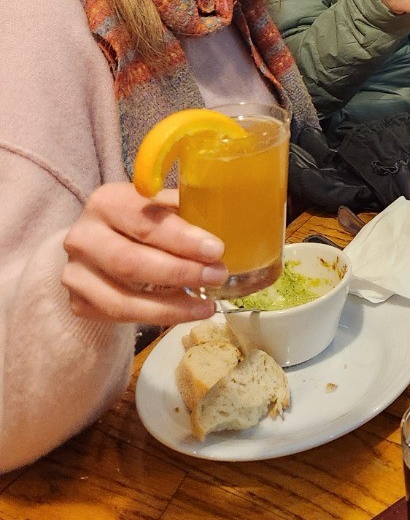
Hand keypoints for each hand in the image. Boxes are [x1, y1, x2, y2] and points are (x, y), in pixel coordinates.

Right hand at [61, 182, 227, 325]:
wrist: (98, 242)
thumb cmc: (141, 219)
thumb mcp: (159, 205)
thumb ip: (182, 212)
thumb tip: (225, 221)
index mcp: (107, 202)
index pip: (145, 223)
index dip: (182, 239)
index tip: (216, 250)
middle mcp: (82, 236)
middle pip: (131, 263)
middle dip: (180, 273)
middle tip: (217, 276)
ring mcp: (74, 273)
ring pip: (122, 300)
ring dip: (170, 306)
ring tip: (206, 306)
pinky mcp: (77, 302)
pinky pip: (118, 317)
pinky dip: (155, 317)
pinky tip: (184, 311)